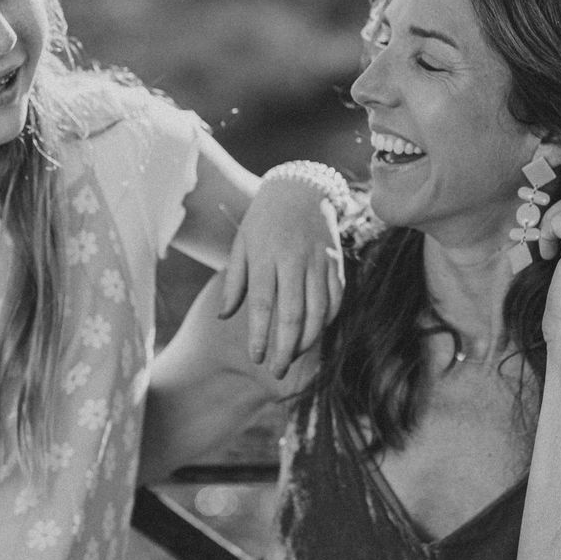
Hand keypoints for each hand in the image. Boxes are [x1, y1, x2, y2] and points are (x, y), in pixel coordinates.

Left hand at [219, 178, 343, 376]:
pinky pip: (336, 298)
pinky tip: (316, 332)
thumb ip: (234, 282)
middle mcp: (294, 260)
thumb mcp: (241, 244)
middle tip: (278, 371)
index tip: (257, 358)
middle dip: (286, 348)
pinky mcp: (335, 262)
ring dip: (308, 339)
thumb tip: (224, 316)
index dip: (260, 335)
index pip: (262, 305)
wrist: (300, 188)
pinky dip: (328, 320)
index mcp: (266, 257)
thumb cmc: (263, 220)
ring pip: (318, 310)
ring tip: (295, 356)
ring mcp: (318, 261)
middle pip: (293, 314)